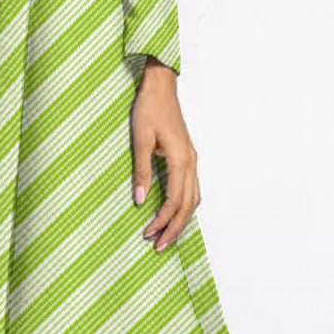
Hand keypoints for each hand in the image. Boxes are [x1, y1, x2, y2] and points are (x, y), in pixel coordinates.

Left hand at [130, 59, 200, 251]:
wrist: (161, 86)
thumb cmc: (149, 109)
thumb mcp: (140, 140)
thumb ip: (141, 171)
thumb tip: (140, 201)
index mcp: (181, 160)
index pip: (175, 202)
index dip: (162, 221)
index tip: (148, 234)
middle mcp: (191, 162)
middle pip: (188, 206)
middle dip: (174, 228)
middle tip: (159, 247)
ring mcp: (192, 159)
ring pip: (193, 198)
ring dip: (181, 219)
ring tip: (166, 235)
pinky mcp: (187, 156)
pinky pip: (192, 188)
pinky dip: (185, 205)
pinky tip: (174, 212)